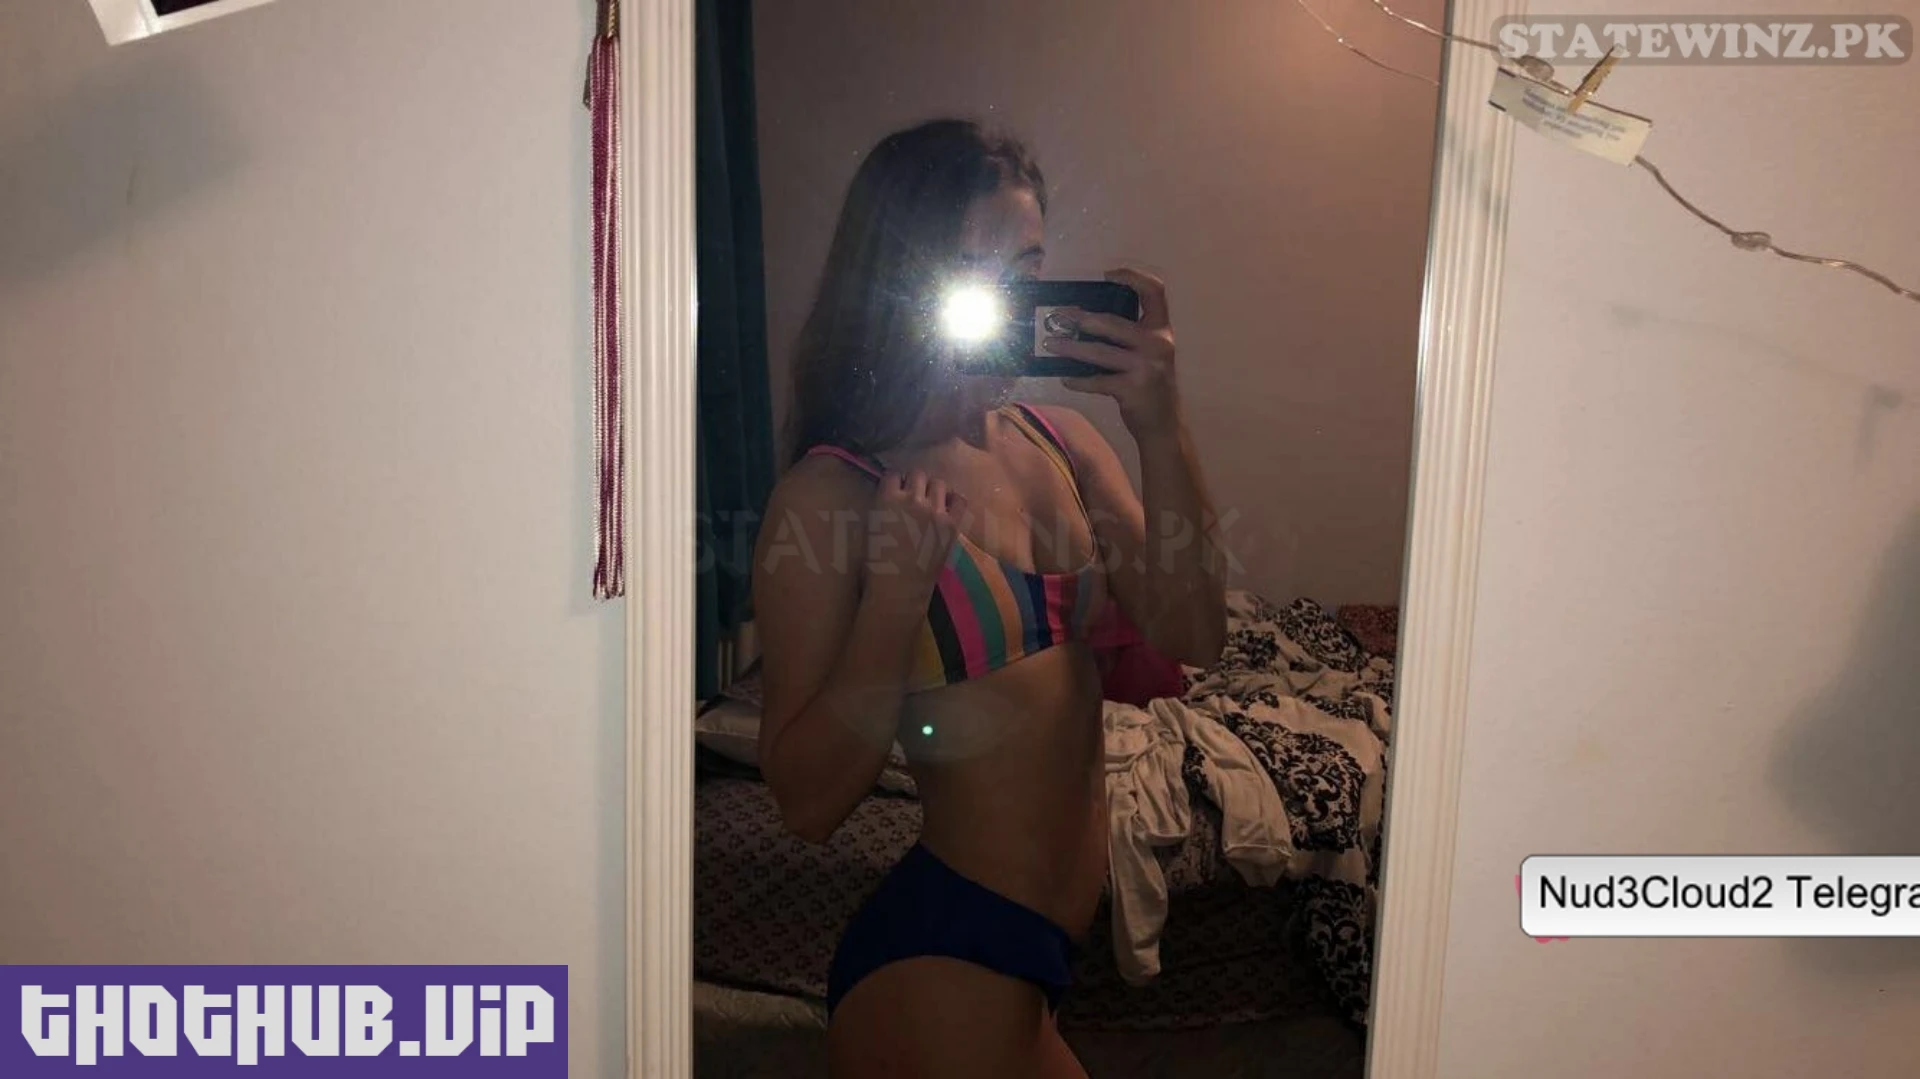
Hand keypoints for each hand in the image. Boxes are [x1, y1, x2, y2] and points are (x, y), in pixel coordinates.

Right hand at [863, 469, 965, 611]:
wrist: (898, 589)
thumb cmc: (876, 562)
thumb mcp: (872, 527)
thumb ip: (883, 506)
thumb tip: (893, 495)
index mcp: (888, 499)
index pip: (893, 474)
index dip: (894, 481)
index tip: (895, 489)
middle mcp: (913, 499)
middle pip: (917, 473)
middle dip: (914, 481)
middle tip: (913, 495)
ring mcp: (935, 511)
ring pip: (939, 483)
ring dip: (933, 488)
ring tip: (930, 500)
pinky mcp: (951, 524)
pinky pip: (959, 500)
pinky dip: (954, 499)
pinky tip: (947, 506)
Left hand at [1044, 268, 1181, 437]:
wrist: (1164, 425)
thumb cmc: (1150, 385)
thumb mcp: (1150, 354)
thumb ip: (1130, 337)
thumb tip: (1083, 320)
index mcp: (1162, 330)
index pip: (1155, 292)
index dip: (1133, 278)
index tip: (1108, 275)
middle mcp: (1157, 344)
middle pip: (1114, 322)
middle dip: (1082, 319)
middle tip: (1058, 317)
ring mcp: (1146, 367)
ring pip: (1099, 352)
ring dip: (1071, 348)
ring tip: (1050, 344)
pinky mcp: (1132, 389)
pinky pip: (1097, 381)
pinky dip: (1079, 380)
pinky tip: (1065, 378)